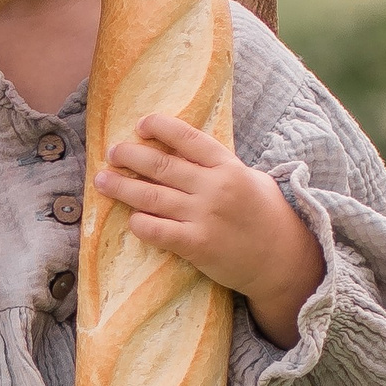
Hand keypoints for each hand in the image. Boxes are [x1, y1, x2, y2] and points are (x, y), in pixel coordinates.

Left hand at [92, 113, 325, 346]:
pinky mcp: (197, 245)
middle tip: (112, 152)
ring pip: (152, 197)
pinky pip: (158, 231)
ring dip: (122, 187)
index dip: (161, 128)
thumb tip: (185, 150)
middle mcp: (214, 187)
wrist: (283, 260)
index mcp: (228, 166)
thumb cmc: (267, 216)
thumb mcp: (252, 179)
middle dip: (131, 156)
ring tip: (101, 180)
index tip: (141, 124)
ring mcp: (204, 216)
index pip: (188, 138)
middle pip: (162, 165)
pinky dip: (140, 223)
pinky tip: (130, 218)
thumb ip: (220, 166)